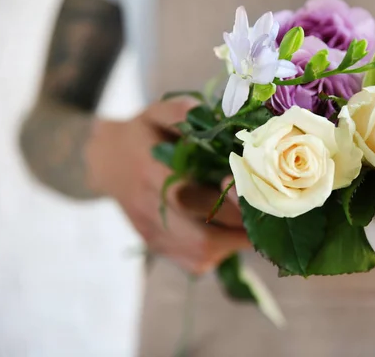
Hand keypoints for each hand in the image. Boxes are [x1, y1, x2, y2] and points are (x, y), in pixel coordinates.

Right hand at [85, 98, 249, 273]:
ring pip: (202, 255)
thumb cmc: (142, 134)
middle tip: (270, 213)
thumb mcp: (157, 112)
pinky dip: (222, 251)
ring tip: (259, 223)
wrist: (104, 162)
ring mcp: (153, 235)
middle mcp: (150, 212)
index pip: (190, 199)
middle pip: (202, 238)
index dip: (226, 201)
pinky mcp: (158, 248)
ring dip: (236, 243)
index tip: (253, 192)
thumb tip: (220, 117)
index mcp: (150, 174)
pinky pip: (196, 262)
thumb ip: (182, 112)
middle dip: (241, 228)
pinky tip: (233, 230)